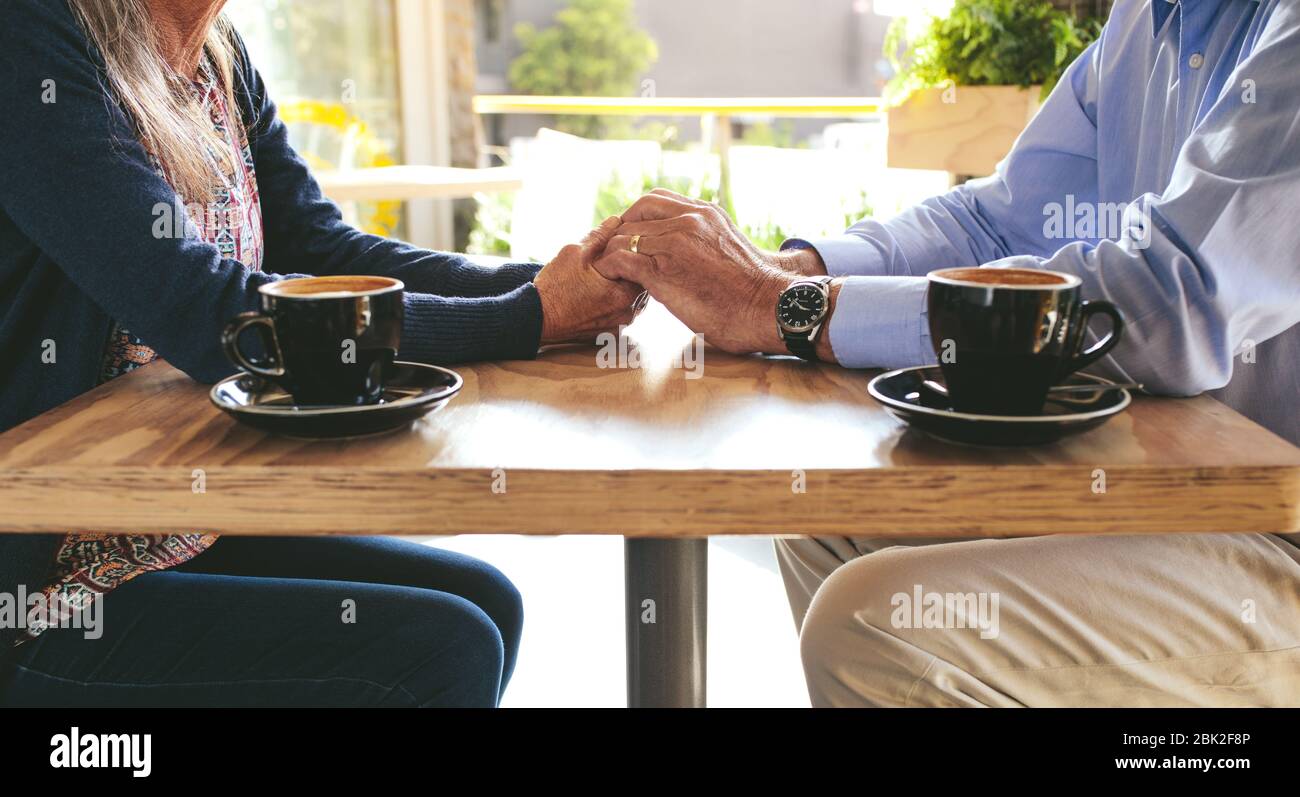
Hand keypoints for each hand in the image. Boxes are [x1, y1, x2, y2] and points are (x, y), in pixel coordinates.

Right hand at [534, 216, 645, 344]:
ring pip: (634, 296)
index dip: (635, 252)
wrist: (536, 319)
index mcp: (624, 293)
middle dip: (631, 267)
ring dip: (625, 282)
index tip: (623, 245)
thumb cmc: (554, 287)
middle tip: (615, 257)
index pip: (645, 266)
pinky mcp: (612, 332)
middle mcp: (628, 312)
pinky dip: (617, 298)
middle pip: (642, 282)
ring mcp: (621, 324)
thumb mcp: (575, 252)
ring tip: (606, 273)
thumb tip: (617, 219)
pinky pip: (623, 309)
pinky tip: (602, 289)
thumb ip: (600, 235)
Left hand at [593, 189, 818, 354]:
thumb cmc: (752, 288)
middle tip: (616, 252)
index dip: (637, 217)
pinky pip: (620, 259)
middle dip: (620, 232)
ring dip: (612, 252)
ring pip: (623, 236)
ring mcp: (674, 244)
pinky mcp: (663, 271)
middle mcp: (689, 221)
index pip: (655, 201)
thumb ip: (708, 238)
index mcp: (705, 213)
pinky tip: (612, 278)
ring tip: (612, 269)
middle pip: (634, 214)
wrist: (766, 307)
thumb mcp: (729, 245)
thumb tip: (698, 248)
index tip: (633, 236)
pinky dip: (610, 267)